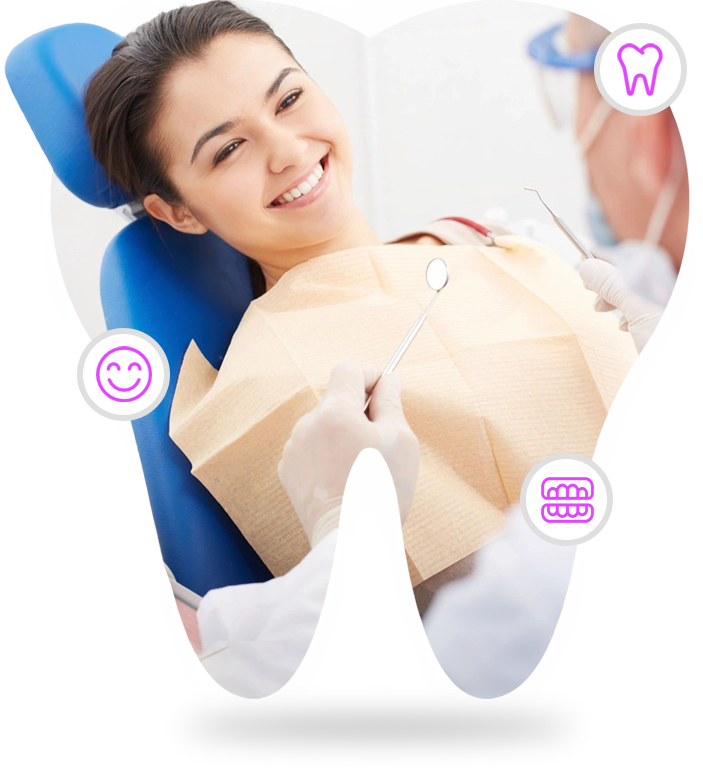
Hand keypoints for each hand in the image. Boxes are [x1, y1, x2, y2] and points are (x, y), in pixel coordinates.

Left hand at [277, 362, 419, 550]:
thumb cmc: (383, 491)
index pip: (348, 370)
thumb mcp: (400, 439)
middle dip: (357, 410)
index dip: (369, 375)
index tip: (383, 391)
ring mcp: (293, 448)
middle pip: (335, 399)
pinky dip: (325, 454)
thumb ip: (391, 401)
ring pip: (322, 424)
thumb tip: (388, 380)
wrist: (353, 538)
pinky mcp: (287, 470)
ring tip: (360, 465)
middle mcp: (307, 425)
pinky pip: (310, 448)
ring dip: (340, 433)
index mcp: (335, 412)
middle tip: (378, 439)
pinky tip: (342, 478)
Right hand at [578, 257, 679, 375]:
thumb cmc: (674, 344)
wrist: (692, 377)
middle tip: (589, 290)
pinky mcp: (664, 325)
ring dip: (614, 298)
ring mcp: (664, 306)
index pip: (628, 253)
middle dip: (606, 281)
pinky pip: (640, 310)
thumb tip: (587, 265)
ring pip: (633, 291)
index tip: (583, 265)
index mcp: (662, 277)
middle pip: (629, 272)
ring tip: (602, 309)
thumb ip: (612, 285)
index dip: (604, 258)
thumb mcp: (638, 310)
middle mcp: (665, 288)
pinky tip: (624, 327)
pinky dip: (627, 314)